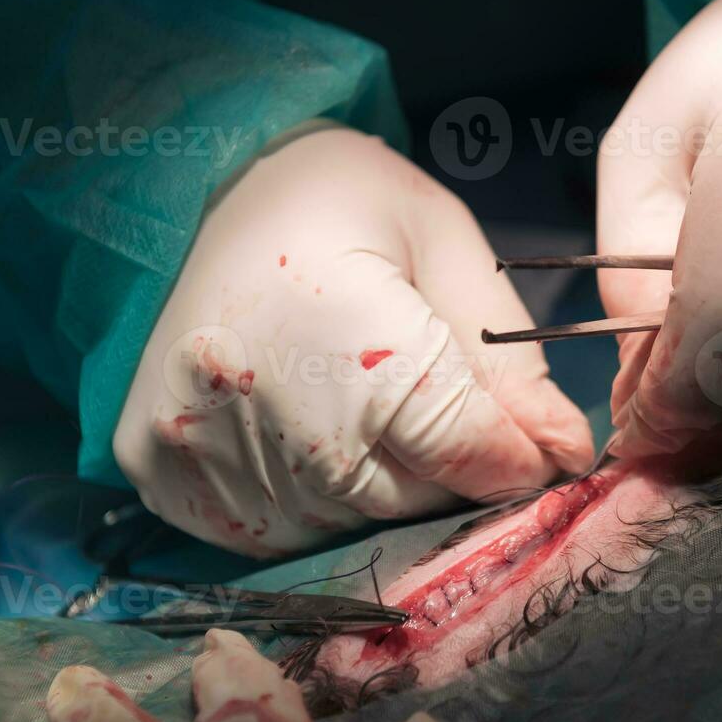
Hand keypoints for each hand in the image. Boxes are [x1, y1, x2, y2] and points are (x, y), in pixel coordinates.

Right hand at [115, 128, 592, 556]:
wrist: (193, 186)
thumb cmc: (337, 202)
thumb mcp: (443, 246)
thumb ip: (506, 361)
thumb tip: (562, 454)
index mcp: (338, 326)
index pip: (462, 449)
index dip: (515, 456)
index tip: (540, 449)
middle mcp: (256, 400)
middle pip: (406, 499)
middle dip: (448, 471)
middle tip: (445, 418)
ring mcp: (196, 446)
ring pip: (344, 525)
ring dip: (380, 489)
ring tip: (368, 414)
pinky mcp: (160, 475)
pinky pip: (275, 535)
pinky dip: (314, 503)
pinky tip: (310, 434)